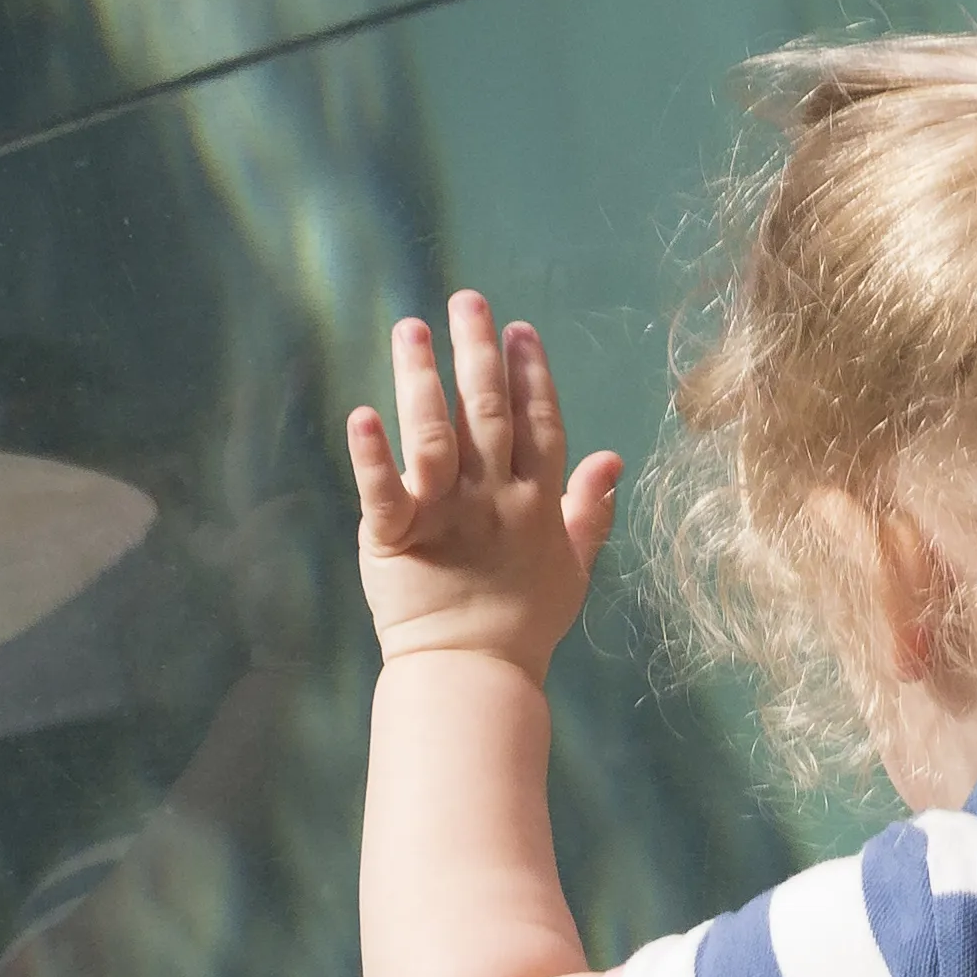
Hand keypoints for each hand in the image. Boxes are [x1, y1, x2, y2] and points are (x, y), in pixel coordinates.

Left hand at [346, 291, 622, 676]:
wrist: (474, 676)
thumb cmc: (525, 624)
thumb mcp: (574, 566)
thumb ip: (591, 509)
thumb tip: (613, 457)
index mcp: (538, 502)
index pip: (539, 423)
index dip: (531, 374)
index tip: (520, 329)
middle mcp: (495, 499)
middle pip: (489, 412)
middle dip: (478, 352)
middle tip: (466, 300)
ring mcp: (446, 516)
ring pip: (436, 435)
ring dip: (422, 379)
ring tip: (411, 330)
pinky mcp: (398, 538)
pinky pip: (383, 490)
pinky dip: (371, 454)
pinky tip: (363, 414)